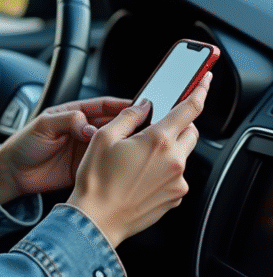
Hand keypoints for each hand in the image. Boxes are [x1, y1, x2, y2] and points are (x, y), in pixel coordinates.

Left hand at [0, 96, 130, 204]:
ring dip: (125, 144)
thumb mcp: (43, 125)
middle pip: (112, 125)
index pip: (102, 106)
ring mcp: (85, 149)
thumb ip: (67, 120)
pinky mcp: (86, 168)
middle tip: (145, 128)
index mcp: (73, 114)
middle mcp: (82, 130)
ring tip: (139, 146)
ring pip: (112, 144)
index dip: (121, 105)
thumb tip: (88, 124)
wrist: (14, 174)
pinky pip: (105, 163)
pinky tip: (126, 164)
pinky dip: (116, 163)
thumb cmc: (23, 145)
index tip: (139, 106)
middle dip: (129, 125)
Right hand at [67, 72, 210, 247]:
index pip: (189, 108)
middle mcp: (174, 160)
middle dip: (177, 125)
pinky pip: (176, 175)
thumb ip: (128, 116)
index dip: (199, 90)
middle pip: (191, 131)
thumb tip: (143, 106)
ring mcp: (177, 182)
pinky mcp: (175, 197)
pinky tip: (140, 175)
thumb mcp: (103, 138)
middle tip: (153, 129)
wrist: (97, 219)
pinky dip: (165, 170)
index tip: (204, 82)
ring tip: (138, 159)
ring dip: (169, 149)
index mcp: (158, 141)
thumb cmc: (96, 181)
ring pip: (183, 154)